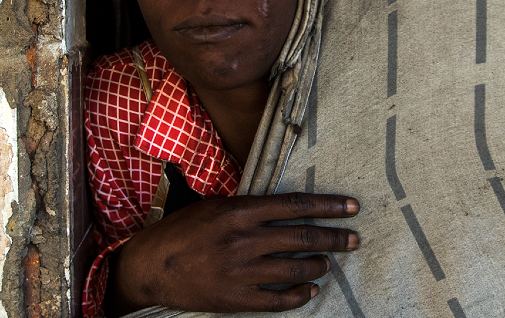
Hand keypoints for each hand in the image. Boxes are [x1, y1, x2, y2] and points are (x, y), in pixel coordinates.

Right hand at [106, 192, 359, 314]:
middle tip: (355, 239)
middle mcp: (244, 239)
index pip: (295, 205)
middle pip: (303, 238)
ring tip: (328, 263)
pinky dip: (300, 295)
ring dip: (318, 266)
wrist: (150, 266)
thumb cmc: (181, 231)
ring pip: (295, 269)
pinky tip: (310, 290)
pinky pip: (279, 299)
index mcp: (239, 211)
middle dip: (334, 238)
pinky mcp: (237, 298)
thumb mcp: (214, 206)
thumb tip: (283, 207)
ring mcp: (242, 271)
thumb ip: (247, 207)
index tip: (351, 206)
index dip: (328, 206)